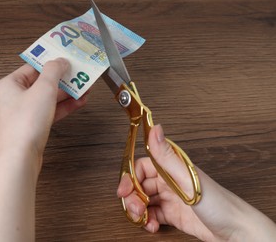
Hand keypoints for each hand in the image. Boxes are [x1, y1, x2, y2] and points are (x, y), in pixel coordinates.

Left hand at [0, 58, 87, 241]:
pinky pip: (48, 112)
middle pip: (40, 83)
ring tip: (84, 88)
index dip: (51, 63)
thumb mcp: (44, 89)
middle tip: (79, 74)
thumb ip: (53, 71)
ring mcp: (21, 115)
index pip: (32, 67)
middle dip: (62, 80)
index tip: (66, 60)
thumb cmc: (26, 123)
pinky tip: (78, 102)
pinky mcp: (30, 128)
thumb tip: (60, 61)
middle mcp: (11, 98)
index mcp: (8, 85)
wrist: (21, 157)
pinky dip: (62, 107)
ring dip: (66, 94)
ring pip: (46, 99)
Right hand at [118, 125, 275, 240]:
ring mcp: (171, 198)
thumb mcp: (186, 177)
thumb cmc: (217, 202)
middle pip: (140, 185)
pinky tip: (152, 225)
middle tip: (136, 208)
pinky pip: (152, 214)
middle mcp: (169, 181)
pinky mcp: (173, 214)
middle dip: (132, 197)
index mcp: (172, 168)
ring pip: (144, 200)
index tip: (124, 189)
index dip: (129, 177)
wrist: (235, 231)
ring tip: (143, 218)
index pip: (142, 167)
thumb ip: (166, 154)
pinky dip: (148, 220)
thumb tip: (155, 128)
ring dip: (138, 210)